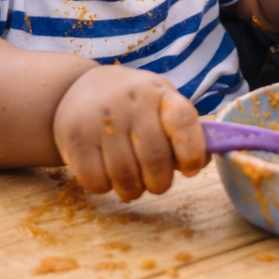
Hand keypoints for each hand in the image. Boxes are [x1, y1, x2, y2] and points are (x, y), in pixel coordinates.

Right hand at [52, 66, 206, 199]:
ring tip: (132, 183)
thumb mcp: (160, 103)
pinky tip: (107, 174)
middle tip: (157, 183)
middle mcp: (130, 103)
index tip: (191, 169)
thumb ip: (184, 131)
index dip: (192, 151)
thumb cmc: (131, 104)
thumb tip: (203, 161)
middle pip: (155, 159)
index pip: (183, 122)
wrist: (75, 88)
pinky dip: (106, 188)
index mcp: (158, 93)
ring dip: (133, 190)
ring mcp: (100, 121)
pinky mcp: (75, 139)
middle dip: (160, 183)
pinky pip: (97, 182)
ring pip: (126, 177)